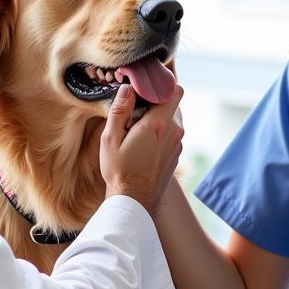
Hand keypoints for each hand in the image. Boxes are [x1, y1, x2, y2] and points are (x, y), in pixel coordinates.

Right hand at [100, 83, 183, 215]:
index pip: (175, 91)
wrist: (134, 202)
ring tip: (137, 130)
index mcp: (158, 124)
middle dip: (157, 103)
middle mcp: (174, 132)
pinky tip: (144, 144)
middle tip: (135, 113)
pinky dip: (162, 133)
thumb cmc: (120, 171)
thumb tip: (127, 89)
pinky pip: (172, 134)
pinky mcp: (176, 155)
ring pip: (173, 119)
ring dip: (159, 119)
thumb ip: (120, 110)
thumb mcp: (110, 138)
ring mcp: (177, 144)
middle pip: (173, 104)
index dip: (162, 86)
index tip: (146, 90)